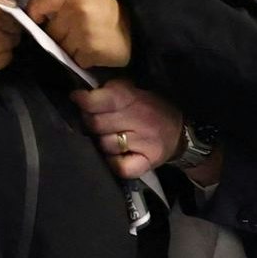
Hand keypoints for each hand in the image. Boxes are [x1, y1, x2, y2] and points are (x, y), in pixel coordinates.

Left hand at [24, 0, 129, 70]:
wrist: (138, 27)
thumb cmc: (108, 12)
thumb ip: (60, 4)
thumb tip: (34, 18)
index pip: (40, 3)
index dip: (35, 14)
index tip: (39, 20)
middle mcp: (76, 12)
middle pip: (49, 32)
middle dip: (58, 36)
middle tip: (77, 33)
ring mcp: (82, 33)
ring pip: (60, 49)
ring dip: (70, 50)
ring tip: (87, 42)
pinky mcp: (90, 52)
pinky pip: (74, 61)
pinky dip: (82, 60)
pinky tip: (94, 52)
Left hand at [74, 77, 189, 180]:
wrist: (180, 130)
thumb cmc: (150, 108)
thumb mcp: (133, 91)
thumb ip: (108, 91)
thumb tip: (77, 95)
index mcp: (134, 97)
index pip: (103, 100)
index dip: (85, 100)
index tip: (77, 98)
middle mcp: (140, 119)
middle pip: (97, 124)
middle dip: (91, 122)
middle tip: (97, 121)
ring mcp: (145, 142)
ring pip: (105, 145)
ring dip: (102, 142)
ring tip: (112, 136)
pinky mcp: (148, 162)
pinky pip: (119, 167)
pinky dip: (113, 162)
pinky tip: (117, 155)